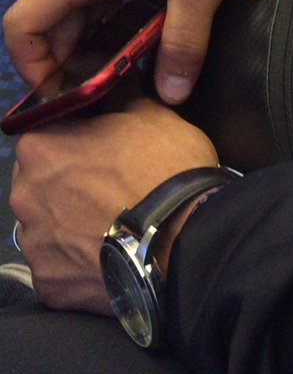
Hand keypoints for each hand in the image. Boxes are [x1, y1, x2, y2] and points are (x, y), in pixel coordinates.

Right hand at [3, 0, 254, 105]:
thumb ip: (184, 41)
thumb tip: (172, 94)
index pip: (23, 23)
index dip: (31, 66)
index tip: (61, 96)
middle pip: (51, 24)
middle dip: (67, 66)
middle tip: (100, 100)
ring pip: (78, 11)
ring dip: (91, 46)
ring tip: (122, 78)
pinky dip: (110, 24)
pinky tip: (141, 43)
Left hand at [9, 96, 218, 312]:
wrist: (188, 240)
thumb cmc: (166, 168)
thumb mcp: (152, 115)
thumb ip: (121, 101)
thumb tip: (117, 88)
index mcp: (40, 147)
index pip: (47, 134)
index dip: (76, 140)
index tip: (102, 150)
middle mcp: (23, 194)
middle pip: (40, 184)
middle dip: (67, 185)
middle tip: (109, 190)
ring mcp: (34, 245)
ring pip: (46, 228)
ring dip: (69, 226)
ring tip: (110, 229)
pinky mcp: (49, 285)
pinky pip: (59, 268)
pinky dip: (78, 264)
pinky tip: (108, 258)